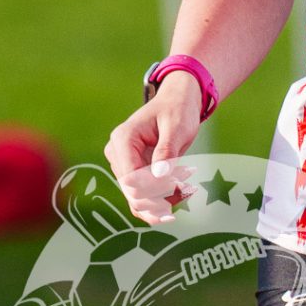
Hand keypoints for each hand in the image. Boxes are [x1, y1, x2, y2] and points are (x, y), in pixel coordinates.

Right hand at [103, 75, 203, 224]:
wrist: (177, 103)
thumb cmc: (177, 110)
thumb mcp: (176, 127)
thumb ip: (167, 150)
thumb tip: (160, 176)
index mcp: (123, 139)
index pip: (132, 177)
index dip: (155, 187)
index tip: (180, 183)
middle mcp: (117, 153)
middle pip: (134, 192)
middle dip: (162, 195)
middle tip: (188, 186)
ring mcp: (123, 165)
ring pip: (137, 200)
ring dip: (164, 201)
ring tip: (187, 187)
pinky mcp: (132, 173)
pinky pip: (141, 198)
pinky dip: (160, 202)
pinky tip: (180, 195)